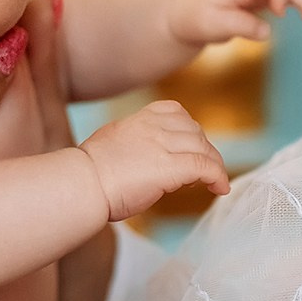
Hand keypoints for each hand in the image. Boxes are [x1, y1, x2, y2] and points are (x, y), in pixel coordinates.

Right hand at [78, 100, 228, 220]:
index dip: (189, 131)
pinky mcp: (171, 167)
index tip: (189, 149)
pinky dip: (218, 176)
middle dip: (203, 150)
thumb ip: (133, 144)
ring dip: (213, 164)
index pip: (176, 112)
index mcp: (138, 119)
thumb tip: (144, 158)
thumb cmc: (88, 174)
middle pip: (195, 131)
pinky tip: (220, 188)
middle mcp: (153, 127)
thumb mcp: (112, 144)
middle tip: (201, 172)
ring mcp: (163, 145)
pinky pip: (206, 167)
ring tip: (211, 181)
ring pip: (204, 148)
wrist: (81, 184)